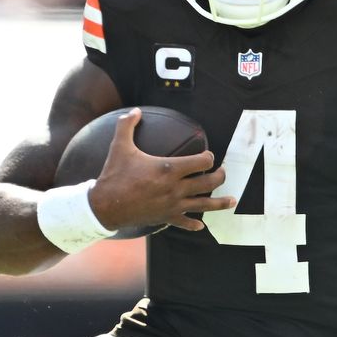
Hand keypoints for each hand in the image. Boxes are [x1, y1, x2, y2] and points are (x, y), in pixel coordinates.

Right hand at [86, 108, 234, 232]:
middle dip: (220, 176)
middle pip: (209, 183)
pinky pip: (186, 223)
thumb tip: (136, 111)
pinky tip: (201, 226)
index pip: (202, 162)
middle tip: (222, 172)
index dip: (209, 157)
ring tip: (232, 200)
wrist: (105, 206)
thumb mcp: (119, 146)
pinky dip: (195, 224)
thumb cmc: (114, 175)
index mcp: (169, 169)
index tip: (208, 156)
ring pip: (205, 205)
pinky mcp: (167, 218)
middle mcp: (176, 188)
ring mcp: (173, 205)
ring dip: (221, 202)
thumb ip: (127, 124)